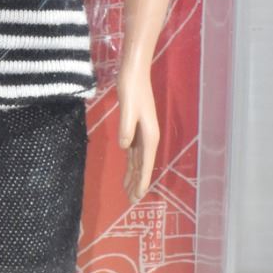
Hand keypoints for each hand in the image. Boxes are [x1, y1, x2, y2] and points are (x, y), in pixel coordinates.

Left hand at [117, 62, 158, 201]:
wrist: (134, 72)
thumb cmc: (131, 88)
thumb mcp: (127, 107)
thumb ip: (126, 128)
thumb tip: (124, 148)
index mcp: (148, 135)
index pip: (144, 163)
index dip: (141, 180)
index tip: (138, 196)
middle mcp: (147, 137)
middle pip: (141, 165)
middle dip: (137, 182)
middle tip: (131, 200)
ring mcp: (142, 132)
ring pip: (137, 159)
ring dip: (133, 175)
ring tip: (128, 190)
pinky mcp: (135, 127)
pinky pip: (133, 150)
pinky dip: (130, 162)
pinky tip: (127, 169)